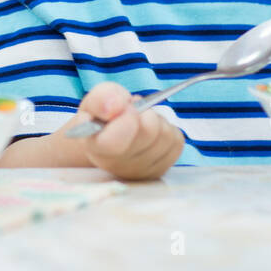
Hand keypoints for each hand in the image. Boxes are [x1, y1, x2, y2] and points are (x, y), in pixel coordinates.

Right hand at [62, 82, 183, 179]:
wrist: (108, 139)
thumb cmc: (101, 119)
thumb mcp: (93, 102)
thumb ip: (101, 98)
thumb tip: (117, 106)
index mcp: (96, 148)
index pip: (113, 142)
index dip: (126, 120)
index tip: (128, 108)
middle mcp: (118, 166)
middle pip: (148, 130)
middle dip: (143, 112)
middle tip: (131, 110)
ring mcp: (141, 171)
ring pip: (165, 134)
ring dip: (156, 120)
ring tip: (141, 121)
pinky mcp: (161, 170)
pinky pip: (176, 141)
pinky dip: (167, 130)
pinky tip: (152, 133)